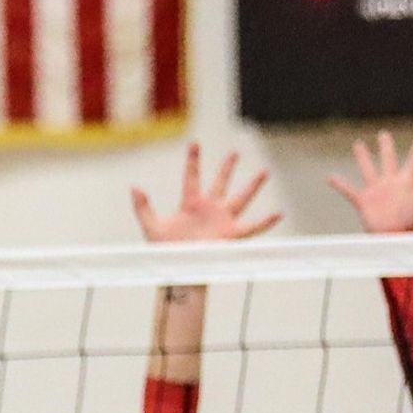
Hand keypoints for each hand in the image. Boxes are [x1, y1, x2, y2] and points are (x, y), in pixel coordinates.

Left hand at [132, 144, 277, 243]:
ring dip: (252, 186)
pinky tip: (278, 214)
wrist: (178, 270)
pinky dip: (265, 222)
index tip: (195, 142)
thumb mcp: (151, 227)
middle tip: (235, 152)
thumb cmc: (166, 251)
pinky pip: (252, 228)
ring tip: (264, 171)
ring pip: (240, 198)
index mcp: (190, 204)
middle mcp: (209, 209)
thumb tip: (134, 187)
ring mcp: (222, 221)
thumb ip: (143, 207)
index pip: (192, 177)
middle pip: (220, 183)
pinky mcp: (231, 235)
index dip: (193, 160)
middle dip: (227, 168)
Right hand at [328, 130, 412, 233]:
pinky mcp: (364, 202)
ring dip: (362, 157)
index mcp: (408, 180)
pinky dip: (339, 184)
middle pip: (388, 159)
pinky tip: (330, 177)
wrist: (398, 239)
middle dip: (386, 146)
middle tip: (383, 135)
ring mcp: (377, 191)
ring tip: (358, 144)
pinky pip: (349, 191)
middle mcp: (391, 182)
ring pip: (367, 169)